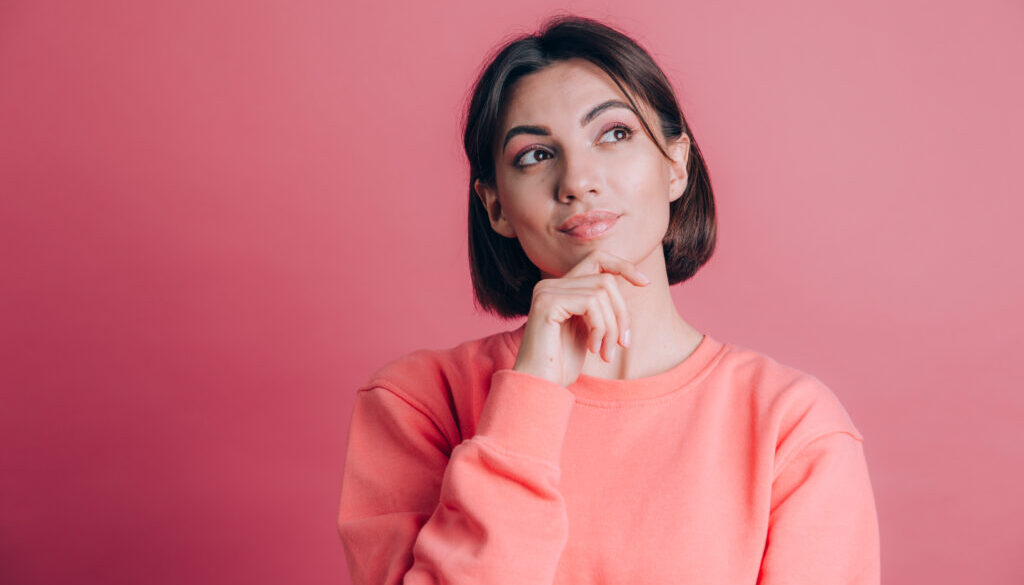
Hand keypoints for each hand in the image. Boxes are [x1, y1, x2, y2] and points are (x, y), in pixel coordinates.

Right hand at [512, 249, 650, 386]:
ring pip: (602, 293)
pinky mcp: (547, 303)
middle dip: (621, 313)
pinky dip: (601, 328)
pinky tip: (593, 349)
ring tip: (606, 352)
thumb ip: (601, 307)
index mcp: (560, 289)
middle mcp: (550, 285)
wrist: (539, 386)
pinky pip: (591, 303)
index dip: (624, 266)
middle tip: (622, 343)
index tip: (645, 283)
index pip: (597, 259)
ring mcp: (546, 291)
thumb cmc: (562, 364)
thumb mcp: (588, 330)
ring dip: (612, 327)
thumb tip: (633, 282)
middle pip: (606, 280)